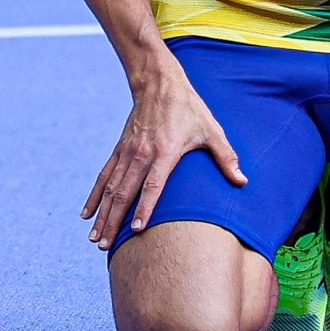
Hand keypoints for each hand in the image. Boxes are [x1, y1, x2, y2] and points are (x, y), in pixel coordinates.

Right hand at [82, 61, 246, 246]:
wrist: (159, 84)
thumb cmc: (189, 109)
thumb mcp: (211, 130)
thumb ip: (226, 157)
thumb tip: (242, 181)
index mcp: (165, 152)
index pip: (152, 185)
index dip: (145, 208)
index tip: (137, 230)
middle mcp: (142, 154)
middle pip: (124, 193)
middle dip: (114, 221)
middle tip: (103, 246)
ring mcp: (127, 152)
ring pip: (111, 188)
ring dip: (102, 214)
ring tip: (94, 238)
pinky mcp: (119, 149)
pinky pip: (104, 176)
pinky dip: (95, 196)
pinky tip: (87, 214)